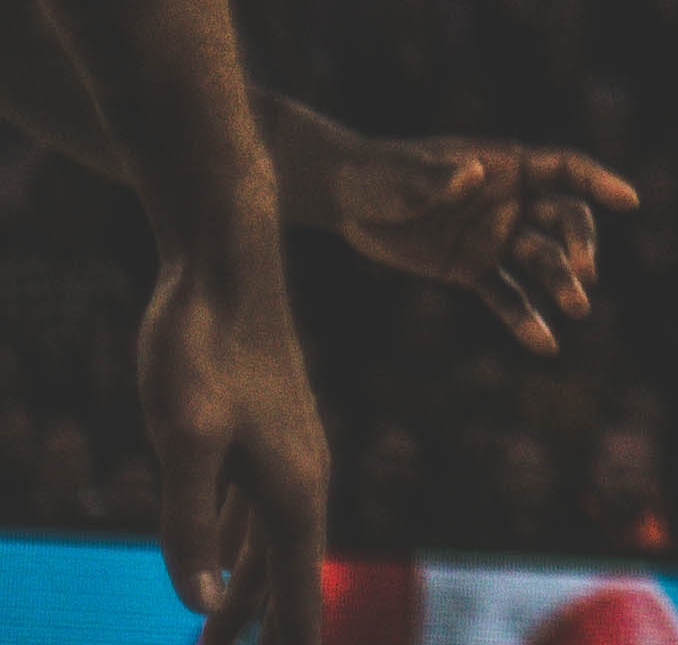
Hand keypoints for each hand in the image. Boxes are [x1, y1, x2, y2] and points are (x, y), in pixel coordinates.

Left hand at [135, 245, 321, 644]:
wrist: (225, 262)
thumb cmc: (200, 346)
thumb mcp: (184, 437)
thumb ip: (190, 523)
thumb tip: (199, 604)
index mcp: (294, 486)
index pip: (299, 588)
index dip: (294, 639)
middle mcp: (301, 474)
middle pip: (282, 576)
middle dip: (257, 628)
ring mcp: (284, 451)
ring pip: (266, 544)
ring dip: (244, 594)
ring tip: (213, 635)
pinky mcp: (260, 430)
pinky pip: (252, 511)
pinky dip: (238, 549)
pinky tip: (221, 560)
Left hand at [317, 132, 632, 350]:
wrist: (348, 201)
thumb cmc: (380, 174)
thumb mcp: (403, 176)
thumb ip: (437, 178)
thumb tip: (476, 175)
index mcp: (505, 166)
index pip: (565, 170)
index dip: (599, 182)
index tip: (629, 201)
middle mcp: (510, 201)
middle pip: (563, 219)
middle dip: (579, 244)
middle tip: (583, 273)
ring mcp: (495, 237)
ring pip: (541, 260)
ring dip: (561, 283)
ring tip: (576, 310)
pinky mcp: (472, 269)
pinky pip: (505, 296)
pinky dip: (525, 319)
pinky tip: (546, 345)